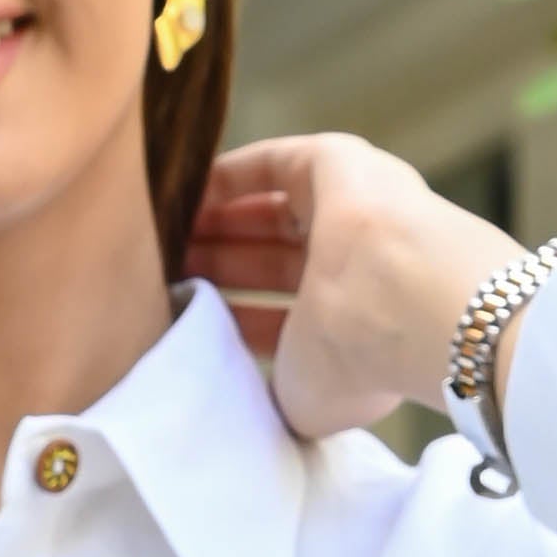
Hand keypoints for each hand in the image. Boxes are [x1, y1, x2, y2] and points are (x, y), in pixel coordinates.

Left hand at [185, 135, 525, 443]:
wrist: (398, 302)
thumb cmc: (355, 362)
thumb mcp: (303, 395)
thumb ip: (273, 385)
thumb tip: (241, 390)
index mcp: (348, 325)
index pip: (280, 315)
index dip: (232, 314)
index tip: (184, 319)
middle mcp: (353, 266)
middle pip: (268, 262)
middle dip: (216, 267)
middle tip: (157, 278)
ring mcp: (348, 211)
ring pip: (267, 216)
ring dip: (214, 226)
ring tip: (158, 240)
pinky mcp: (337, 161)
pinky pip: (271, 164)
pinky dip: (227, 176)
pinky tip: (184, 191)